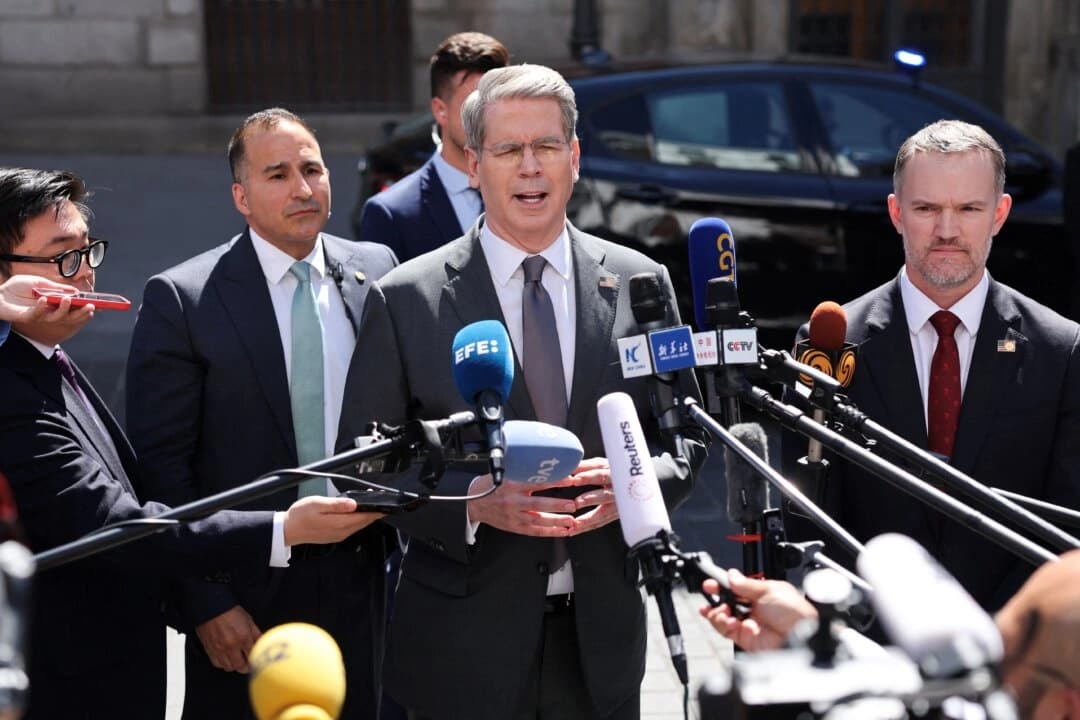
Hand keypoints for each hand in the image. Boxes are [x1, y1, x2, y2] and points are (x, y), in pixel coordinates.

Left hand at [0, 275, 93, 324]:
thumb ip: (56, 287)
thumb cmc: (17, 287)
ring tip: (68, 300)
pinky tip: (43, 299)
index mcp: (55, 303)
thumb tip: (74, 291)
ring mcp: (40, 316)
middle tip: (92, 307)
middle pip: (70, 316)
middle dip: (82, 313)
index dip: (87, 307)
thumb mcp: (39, 282)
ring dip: (64, 310)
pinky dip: (41, 307)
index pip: (75, 307)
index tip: (102, 305)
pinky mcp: (27, 317)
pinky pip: (37, 315)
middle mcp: (50, 312)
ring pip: (57, 318)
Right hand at [195, 605, 261, 672]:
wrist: (212, 607)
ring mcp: (220, 649)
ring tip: (238, 660)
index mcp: (243, 637)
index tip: (256, 661)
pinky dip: (223, 663)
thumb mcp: (249, 620)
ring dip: (234, 665)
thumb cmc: (230, 611)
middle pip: (240, 666)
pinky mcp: (210, 650)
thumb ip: (256, 634)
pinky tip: (227, 658)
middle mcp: (231, 646)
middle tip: (247, 663)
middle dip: (246, 667)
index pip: (252, 656)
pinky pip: (218, 664)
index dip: (255, 660)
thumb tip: (262, 643)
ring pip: (229, 667)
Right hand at [282, 495, 382, 545]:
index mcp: (339, 523)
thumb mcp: (317, 504)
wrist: (287, 530)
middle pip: (363, 522)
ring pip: (358, 526)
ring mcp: (339, 535)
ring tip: (372, 506)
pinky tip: (357, 514)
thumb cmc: (300, 515)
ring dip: (366, 517)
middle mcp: (342, 532)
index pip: (364, 517)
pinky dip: (357, 521)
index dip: (375, 510)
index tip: (385, 504)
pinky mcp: (335, 536)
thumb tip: (354, 504)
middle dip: (373, 513)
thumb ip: (336, 505)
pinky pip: (351, 528)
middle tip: (381, 502)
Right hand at [467, 474, 575, 536]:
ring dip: (556, 521)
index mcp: (511, 484)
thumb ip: (524, 471)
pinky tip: (561, 531)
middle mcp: (512, 501)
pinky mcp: (514, 527)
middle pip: (538, 504)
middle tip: (573, 505)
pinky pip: (534, 531)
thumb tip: (547, 464)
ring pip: (538, 520)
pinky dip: (549, 532)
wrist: (475, 502)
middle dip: (557, 505)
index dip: (555, 481)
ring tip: (571, 521)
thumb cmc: (492, 486)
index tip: (570, 479)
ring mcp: (513, 516)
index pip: (536, 482)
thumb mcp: (506, 474)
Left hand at [562, 458, 618, 534]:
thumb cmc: (616, 472)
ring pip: (603, 513)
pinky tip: (573, 530)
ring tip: (574, 524)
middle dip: (590, 499)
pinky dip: (587, 526)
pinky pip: (600, 522)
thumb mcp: (602, 465)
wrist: (638, 485)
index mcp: (616, 475)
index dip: (589, 477)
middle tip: (576, 503)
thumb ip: (585, 466)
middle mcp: (619, 491)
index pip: (602, 475)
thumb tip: (569, 465)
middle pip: (605, 495)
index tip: (575, 479)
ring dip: (588, 519)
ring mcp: (619, 505)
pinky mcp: (615, 515)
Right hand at [699, 569, 816, 651]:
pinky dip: (723, 624)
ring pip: (723, 617)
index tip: (711, 583)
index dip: (722, 585)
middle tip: (710, 593)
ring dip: (718, 612)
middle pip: (726, 603)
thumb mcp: (769, 590)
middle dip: (716, 598)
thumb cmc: (793, 612)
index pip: (736, 588)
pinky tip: (730, 621)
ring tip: (723, 611)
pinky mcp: (744, 639)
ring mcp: (748, 624)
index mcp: (761, 594)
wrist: (799, 637)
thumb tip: (731, 575)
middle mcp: (753, 609)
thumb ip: (746, 584)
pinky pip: (726, 631)